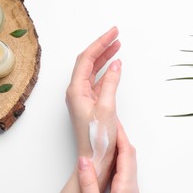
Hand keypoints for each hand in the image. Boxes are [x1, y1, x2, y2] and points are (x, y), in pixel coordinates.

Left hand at [66, 27, 121, 185]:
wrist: (95, 159)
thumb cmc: (97, 138)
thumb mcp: (107, 108)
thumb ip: (111, 83)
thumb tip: (115, 64)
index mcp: (76, 90)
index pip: (87, 59)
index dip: (100, 43)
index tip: (113, 33)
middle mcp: (77, 92)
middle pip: (88, 62)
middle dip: (102, 47)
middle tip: (116, 35)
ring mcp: (83, 98)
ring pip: (93, 71)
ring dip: (105, 58)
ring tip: (117, 46)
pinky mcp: (91, 104)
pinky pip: (98, 82)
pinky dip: (107, 73)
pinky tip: (115, 68)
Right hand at [77, 122, 138, 192]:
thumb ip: (88, 185)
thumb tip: (84, 161)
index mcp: (126, 188)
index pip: (126, 154)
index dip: (120, 135)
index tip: (112, 121)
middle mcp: (131, 188)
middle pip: (130, 155)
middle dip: (121, 137)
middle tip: (110, 123)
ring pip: (128, 163)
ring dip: (120, 147)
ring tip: (108, 135)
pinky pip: (124, 171)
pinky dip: (118, 159)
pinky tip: (108, 159)